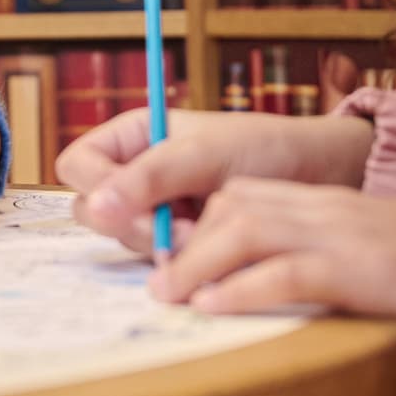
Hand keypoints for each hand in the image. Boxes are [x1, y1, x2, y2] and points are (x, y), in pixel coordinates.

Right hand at [59, 110, 376, 257]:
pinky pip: (154, 259)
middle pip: (92, 208)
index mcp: (134, 136)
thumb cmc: (263, 148)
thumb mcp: (204, 154)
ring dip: (160, 244)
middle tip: (177, 227)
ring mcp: (155, 210)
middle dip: (132, 223)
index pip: (78, 164)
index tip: (133, 202)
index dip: (96, 186)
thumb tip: (94, 209)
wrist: (317, 178)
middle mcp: (136, 173)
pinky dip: (179, 260)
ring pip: (124, 239)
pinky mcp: (177, 241)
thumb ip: (149, 178)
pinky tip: (212, 248)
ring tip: (205, 232)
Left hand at [150, 179, 395, 326]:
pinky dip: (244, 287)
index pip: (242, 192)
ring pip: (249, 228)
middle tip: (156, 278)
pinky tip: (216, 305)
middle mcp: (325, 208)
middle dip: (186, 239)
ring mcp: (343, 233)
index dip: (197, 220)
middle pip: (234, 203)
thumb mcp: (365, 247)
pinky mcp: (362, 267)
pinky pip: (290, 270)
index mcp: (324, 202)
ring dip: (199, 262)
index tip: (169, 253)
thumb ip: (316, 249)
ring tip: (170, 294)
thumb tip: (254, 277)